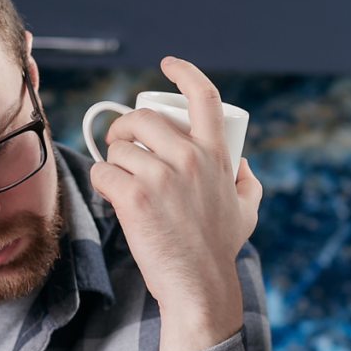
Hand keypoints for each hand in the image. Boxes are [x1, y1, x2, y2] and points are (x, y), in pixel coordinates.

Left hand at [87, 56, 261, 350]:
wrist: (199, 286)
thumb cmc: (219, 250)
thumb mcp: (247, 211)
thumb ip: (248, 183)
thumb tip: (243, 163)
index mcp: (216, 155)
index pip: (203, 96)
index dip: (183, 72)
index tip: (167, 65)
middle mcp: (190, 159)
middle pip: (142, 118)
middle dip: (124, 127)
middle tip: (120, 144)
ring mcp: (161, 177)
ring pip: (118, 148)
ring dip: (112, 161)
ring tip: (120, 180)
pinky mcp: (134, 198)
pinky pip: (103, 173)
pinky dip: (102, 183)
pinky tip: (112, 196)